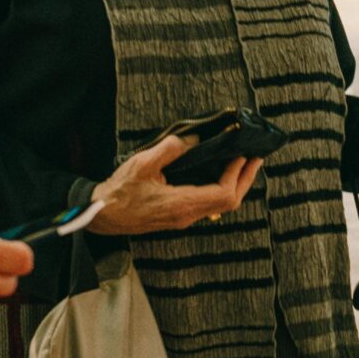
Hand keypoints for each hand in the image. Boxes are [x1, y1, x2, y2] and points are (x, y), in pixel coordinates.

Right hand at [89, 133, 263, 235]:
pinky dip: (222, 188)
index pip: (224, 194)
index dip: (237, 175)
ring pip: (221, 205)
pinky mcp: (180, 216)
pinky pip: (209, 204)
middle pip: (230, 203)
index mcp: (181, 204)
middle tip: (255, 158)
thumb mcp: (142, 163)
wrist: (103, 215)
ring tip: (243, 163)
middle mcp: (187, 215)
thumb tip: (194, 138)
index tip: (242, 155)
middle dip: (245, 179)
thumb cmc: (119, 191)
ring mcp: (184, 218)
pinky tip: (221, 173)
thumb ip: (170, 149)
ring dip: (236, 184)